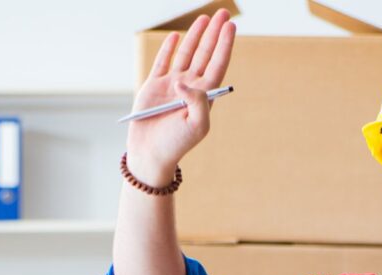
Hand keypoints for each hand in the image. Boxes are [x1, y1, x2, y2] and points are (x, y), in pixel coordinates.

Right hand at [125, 9, 235, 181]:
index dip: (225, 45)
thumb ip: (198, 102)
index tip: (231, 27)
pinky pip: (162, 62)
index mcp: (203, 96)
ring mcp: (171, 85)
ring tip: (204, 18)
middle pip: (205, 54)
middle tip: (223, 13)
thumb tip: (184, 81)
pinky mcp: (153, 86)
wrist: (150, 154)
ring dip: (195, 36)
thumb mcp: (197, 126)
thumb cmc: (176, 144)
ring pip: (185, 54)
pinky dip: (168, 49)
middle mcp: (190, 87)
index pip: (218, 64)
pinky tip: (176, 36)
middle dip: (214, 34)